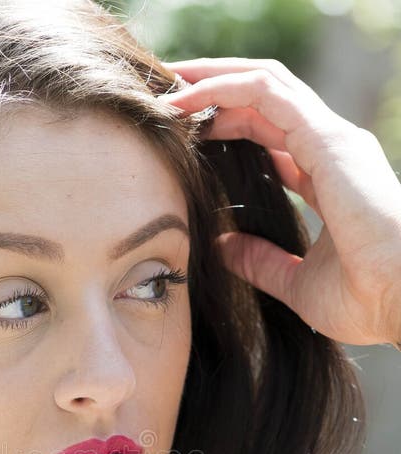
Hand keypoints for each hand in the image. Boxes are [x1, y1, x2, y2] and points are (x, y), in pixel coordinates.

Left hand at [162, 57, 400, 347]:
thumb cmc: (367, 297)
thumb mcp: (296, 282)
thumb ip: (260, 261)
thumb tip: (223, 247)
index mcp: (325, 178)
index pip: (268, 135)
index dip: (225, 126)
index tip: (183, 133)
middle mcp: (328, 150)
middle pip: (263, 100)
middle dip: (212, 91)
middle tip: (164, 95)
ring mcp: (330, 140)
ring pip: (264, 85)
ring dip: (212, 79)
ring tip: (168, 85)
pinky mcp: (327, 139)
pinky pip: (267, 94)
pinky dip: (224, 88)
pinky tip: (187, 97)